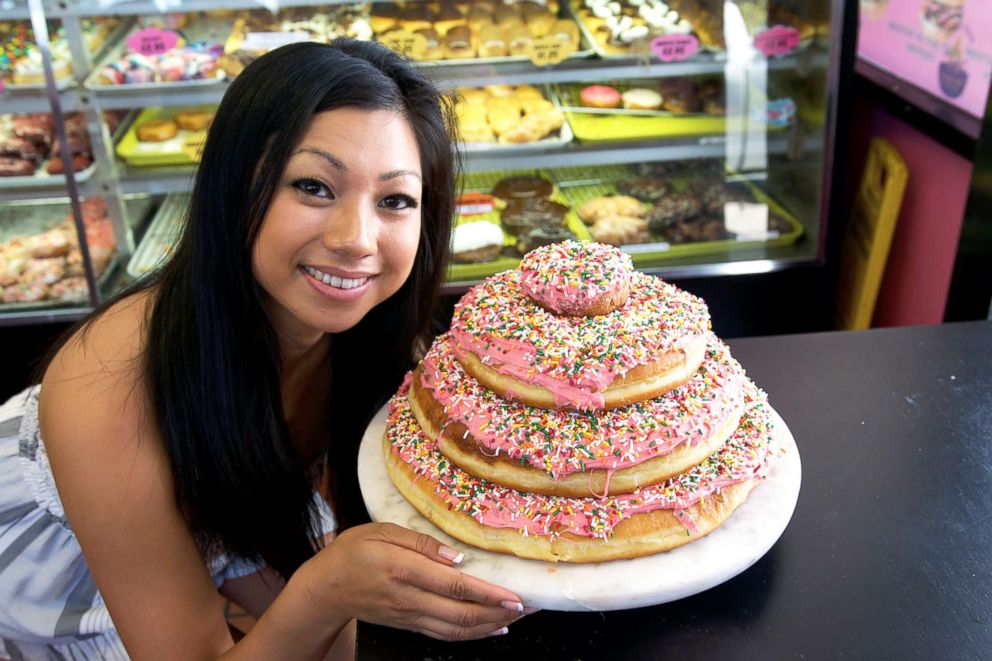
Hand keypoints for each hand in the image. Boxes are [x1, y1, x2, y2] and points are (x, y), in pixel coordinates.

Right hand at [304, 522, 527, 640]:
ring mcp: (410, 616)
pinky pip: (446, 634)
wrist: (325, 588)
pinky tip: (492, 628)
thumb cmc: (353, 551)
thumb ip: (420, 540)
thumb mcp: (382, 530)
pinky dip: (472, 634)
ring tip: (519, 617)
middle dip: (500, 613)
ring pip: (457, 630)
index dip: (488, 594)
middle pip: (461, 614)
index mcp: (403, 569)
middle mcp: (409, 598)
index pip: (454, 586)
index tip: (516, 596)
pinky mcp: (409, 625)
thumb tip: (456, 556)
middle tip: (530, 606)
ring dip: (491, 626)